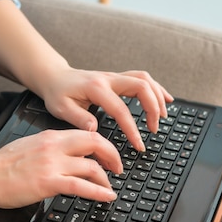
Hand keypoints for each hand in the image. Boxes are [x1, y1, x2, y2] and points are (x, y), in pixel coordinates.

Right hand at [0, 129, 121, 208]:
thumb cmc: (4, 165)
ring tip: (110, 188)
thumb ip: (53, 148)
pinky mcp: (49, 182)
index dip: (104, 145)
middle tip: (118, 168)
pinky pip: (81, 186)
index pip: (86, 134)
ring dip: (106, 179)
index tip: (109, 155)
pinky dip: (99, 192)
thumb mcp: (32, 146)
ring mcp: (52, 164)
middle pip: (95, 143)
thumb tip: (72, 157)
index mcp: (51, 136)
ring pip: (92, 167)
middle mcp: (54, 146)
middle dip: (112, 156)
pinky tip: (106, 197)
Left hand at [39, 67, 173, 150]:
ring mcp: (115, 77)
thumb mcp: (61, 108)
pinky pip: (142, 78)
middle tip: (153, 129)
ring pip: (145, 80)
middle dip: (152, 109)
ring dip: (157, 97)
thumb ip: (78, 118)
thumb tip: (94, 129)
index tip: (138, 144)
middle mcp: (109, 79)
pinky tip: (166, 99)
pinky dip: (157, 88)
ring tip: (162, 117)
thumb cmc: (58, 93)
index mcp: (96, 88)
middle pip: (141, 87)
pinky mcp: (118, 78)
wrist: (55, 77)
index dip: (132, 128)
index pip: (121, 109)